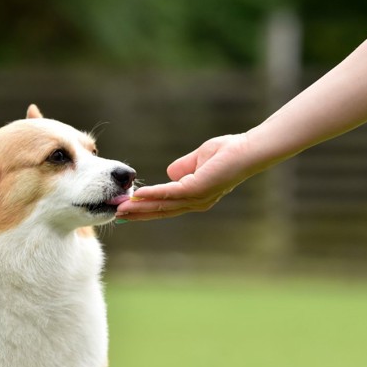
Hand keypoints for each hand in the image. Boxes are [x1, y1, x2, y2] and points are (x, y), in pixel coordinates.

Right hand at [116, 133, 256, 220]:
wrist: (248, 151)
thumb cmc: (228, 152)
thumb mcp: (199, 159)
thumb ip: (184, 168)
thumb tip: (170, 172)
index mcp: (196, 197)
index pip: (167, 206)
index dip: (147, 208)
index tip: (128, 210)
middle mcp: (196, 202)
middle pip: (162, 211)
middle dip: (139, 214)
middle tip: (117, 216)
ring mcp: (197, 197)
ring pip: (163, 206)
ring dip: (140, 208)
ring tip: (121, 210)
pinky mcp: (197, 189)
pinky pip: (170, 193)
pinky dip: (153, 194)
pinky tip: (138, 196)